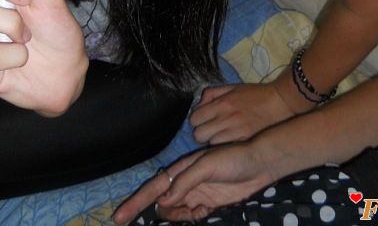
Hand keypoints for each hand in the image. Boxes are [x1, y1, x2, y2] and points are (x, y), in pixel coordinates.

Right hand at [113, 143, 272, 223]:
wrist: (259, 164)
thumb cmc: (232, 159)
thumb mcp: (207, 165)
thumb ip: (186, 182)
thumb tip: (163, 200)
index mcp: (181, 171)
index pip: (154, 188)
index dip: (136, 202)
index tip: (119, 217)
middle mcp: (185, 183)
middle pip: (160, 202)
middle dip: (149, 213)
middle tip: (140, 220)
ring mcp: (196, 194)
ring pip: (175, 212)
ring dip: (174, 218)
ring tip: (193, 212)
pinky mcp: (209, 204)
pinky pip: (191, 216)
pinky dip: (189, 219)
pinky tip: (197, 216)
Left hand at [190, 79, 297, 143]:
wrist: (281, 103)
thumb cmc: (256, 95)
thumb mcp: (232, 87)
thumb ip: (212, 93)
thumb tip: (199, 103)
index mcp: (221, 103)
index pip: (194, 118)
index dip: (197, 121)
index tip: (204, 121)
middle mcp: (226, 118)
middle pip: (199, 135)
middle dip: (202, 134)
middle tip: (211, 131)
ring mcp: (235, 133)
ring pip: (211, 146)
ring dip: (213, 143)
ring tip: (222, 139)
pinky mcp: (245, 144)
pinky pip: (225, 151)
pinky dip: (225, 149)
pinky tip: (231, 145)